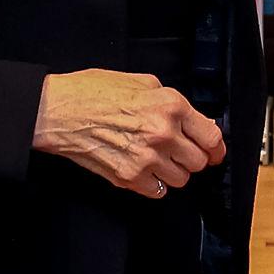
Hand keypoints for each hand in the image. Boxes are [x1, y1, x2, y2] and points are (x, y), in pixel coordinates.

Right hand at [33, 70, 225, 195]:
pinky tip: (141, 169)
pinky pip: (158, 191)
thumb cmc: (93, 92)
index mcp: (170, 106)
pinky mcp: (129, 178)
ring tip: (155, 159)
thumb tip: (194, 121)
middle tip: (177, 152)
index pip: (211, 136)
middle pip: (199, 162)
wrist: (58, 112)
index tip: (214, 152)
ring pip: (181, 180)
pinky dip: (153, 184)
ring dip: (172, 172)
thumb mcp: (141, 82)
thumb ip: (172, 102)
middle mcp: (163, 134)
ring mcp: (146, 159)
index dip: (216, 147)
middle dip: (191, 158)